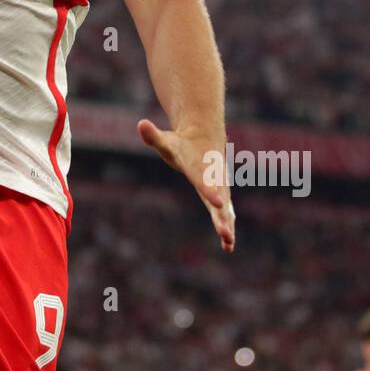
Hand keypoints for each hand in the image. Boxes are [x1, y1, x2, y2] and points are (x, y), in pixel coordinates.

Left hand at [138, 118, 235, 251]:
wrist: (205, 140)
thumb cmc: (181, 144)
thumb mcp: (167, 142)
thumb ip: (154, 136)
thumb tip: (141, 124)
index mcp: (200, 168)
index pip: (204, 181)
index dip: (210, 191)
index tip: (218, 202)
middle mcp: (214, 180)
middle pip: (218, 200)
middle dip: (221, 215)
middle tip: (224, 230)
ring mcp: (220, 190)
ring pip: (225, 210)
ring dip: (227, 225)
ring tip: (228, 241)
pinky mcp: (221, 197)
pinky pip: (225, 214)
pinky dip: (227, 227)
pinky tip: (228, 247)